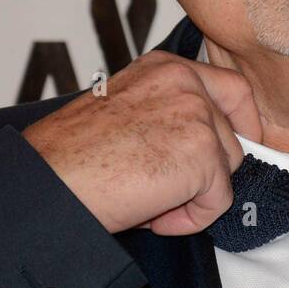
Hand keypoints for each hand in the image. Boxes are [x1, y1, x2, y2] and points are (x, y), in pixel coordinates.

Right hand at [22, 51, 260, 235]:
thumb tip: (202, 144)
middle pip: (234, 135)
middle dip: (209, 170)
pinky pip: (217, 202)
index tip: (232, 148)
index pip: (232, 89)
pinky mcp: (204, 155)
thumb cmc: (71, 156)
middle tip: (171, 188)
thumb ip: (168, 114)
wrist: (49, 182)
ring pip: (227, 169)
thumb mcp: (126, 112)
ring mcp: (198, 116)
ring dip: (193, 195)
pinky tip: (152, 215)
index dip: (239, 125)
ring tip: (148, 199)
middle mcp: (185, 83)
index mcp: (164, 68)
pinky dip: (190, 219)